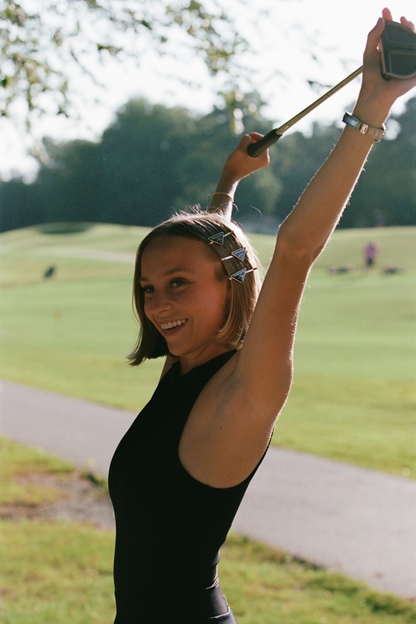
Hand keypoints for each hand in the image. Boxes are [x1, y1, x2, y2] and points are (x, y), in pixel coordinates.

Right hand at [222, 132, 269, 183]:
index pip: (263, 139)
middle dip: (250, 142)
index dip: (254, 136)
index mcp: (264, 158)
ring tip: (241, 154)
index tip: (247, 137)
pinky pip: (252, 150)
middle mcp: (265, 160)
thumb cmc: (235, 164)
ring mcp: (261, 161)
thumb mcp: (240, 150)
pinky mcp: (256, 162)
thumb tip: (249, 137)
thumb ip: (246, 139)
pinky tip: (241, 156)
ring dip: (247, 146)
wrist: (231, 176)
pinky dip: (246, 150)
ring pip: (254, 146)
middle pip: (259, 142)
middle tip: (242, 147)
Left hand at [354, 8, 415, 125]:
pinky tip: (415, 38)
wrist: (376, 94)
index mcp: (386, 50)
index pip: (389, 32)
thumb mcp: (369, 53)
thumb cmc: (371, 76)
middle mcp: (397, 55)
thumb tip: (380, 19)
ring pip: (413, 43)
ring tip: (407, 23)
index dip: (389, 20)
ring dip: (412, 31)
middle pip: (404, 35)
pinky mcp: (414, 69)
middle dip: (404, 25)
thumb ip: (373, 36)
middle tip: (400, 18)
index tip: (386, 10)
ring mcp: (406, 62)